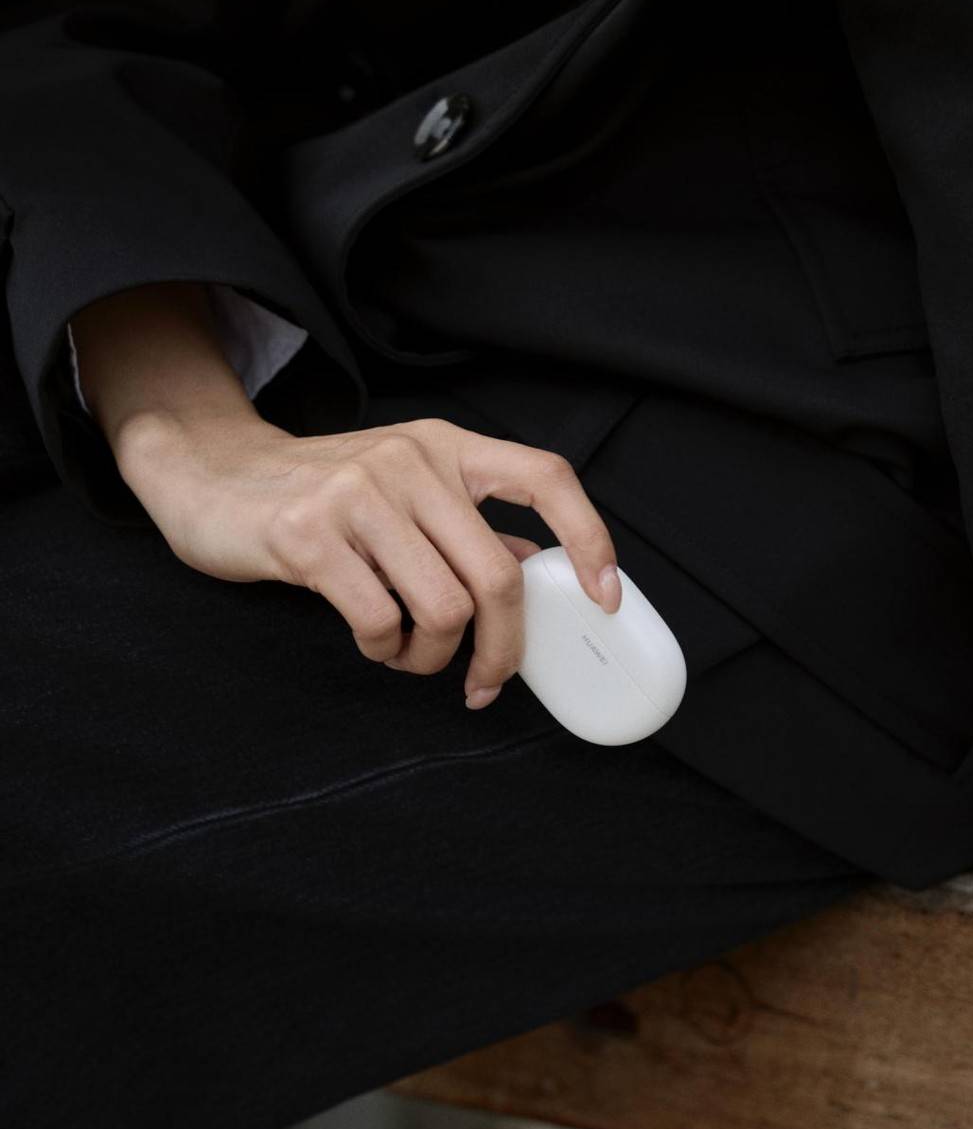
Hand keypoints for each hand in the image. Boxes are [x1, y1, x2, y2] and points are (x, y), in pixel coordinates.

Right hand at [119, 410, 622, 707]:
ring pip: (444, 609)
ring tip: (408, 653)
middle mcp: (411, 462)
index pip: (545, 479)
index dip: (589, 540)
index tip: (604, 598)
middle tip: (484, 681)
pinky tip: (373, 642)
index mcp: (446, 448)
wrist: (211, 475)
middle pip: (497, 577)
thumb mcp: (402, 491)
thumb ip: (464, 528)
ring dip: (434, 657)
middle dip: (503, 650)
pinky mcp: (309, 536)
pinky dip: (385, 651)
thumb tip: (531, 573)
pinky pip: (380, 622)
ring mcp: (359, 496)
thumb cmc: (319, 493)